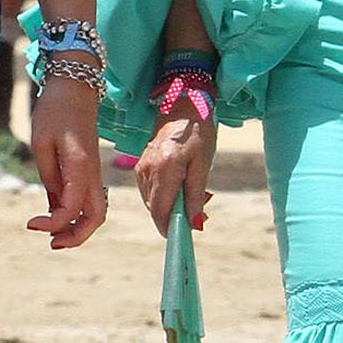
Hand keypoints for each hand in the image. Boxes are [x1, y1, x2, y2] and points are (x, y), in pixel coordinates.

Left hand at [26, 80, 107, 247]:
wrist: (74, 88)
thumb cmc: (55, 111)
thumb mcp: (42, 143)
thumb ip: (49, 176)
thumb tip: (53, 205)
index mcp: (81, 167)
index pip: (72, 208)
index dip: (52, 223)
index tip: (30, 224)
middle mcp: (92, 174)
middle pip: (95, 217)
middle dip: (76, 236)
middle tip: (51, 243)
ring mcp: (93, 173)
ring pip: (95, 211)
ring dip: (78, 228)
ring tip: (53, 236)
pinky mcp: (88, 170)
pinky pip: (88, 199)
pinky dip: (75, 214)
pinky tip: (55, 215)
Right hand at [135, 105, 218, 238]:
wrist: (182, 106)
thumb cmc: (198, 132)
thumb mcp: (203, 164)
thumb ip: (196, 195)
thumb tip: (194, 224)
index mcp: (165, 169)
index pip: (161, 211)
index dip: (170, 228)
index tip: (184, 237)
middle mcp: (147, 171)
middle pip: (155, 210)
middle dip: (175, 218)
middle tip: (199, 214)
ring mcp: (140, 169)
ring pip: (152, 203)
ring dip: (171, 208)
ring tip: (195, 196)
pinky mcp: (140, 167)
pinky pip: (150, 192)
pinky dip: (165, 197)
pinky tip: (181, 187)